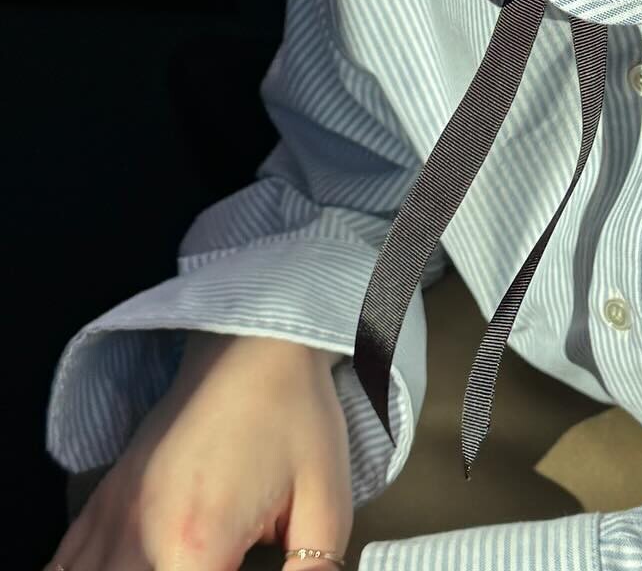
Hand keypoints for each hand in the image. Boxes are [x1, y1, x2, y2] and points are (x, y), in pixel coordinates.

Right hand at [46, 332, 352, 570]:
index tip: (250, 569)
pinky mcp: (102, 504)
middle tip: (224, 561)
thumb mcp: (326, 499)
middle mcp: (138, 541)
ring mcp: (110, 522)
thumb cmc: (293, 415)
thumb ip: (313, 568)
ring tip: (189, 561)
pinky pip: (64, 566)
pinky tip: (117, 569)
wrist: (254, 345)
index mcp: (196, 546)